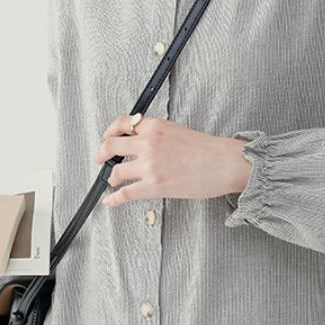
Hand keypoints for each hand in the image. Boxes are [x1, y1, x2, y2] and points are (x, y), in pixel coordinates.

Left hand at [92, 113, 252, 207]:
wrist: (223, 163)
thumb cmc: (207, 149)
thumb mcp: (177, 130)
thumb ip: (156, 134)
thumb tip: (140, 142)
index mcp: (154, 126)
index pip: (122, 123)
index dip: (109, 131)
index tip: (107, 137)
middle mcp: (148, 143)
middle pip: (111, 145)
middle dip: (102, 154)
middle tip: (101, 159)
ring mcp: (150, 165)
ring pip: (116, 171)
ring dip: (111, 178)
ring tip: (113, 181)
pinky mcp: (154, 186)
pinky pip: (126, 193)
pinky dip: (114, 199)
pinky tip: (110, 201)